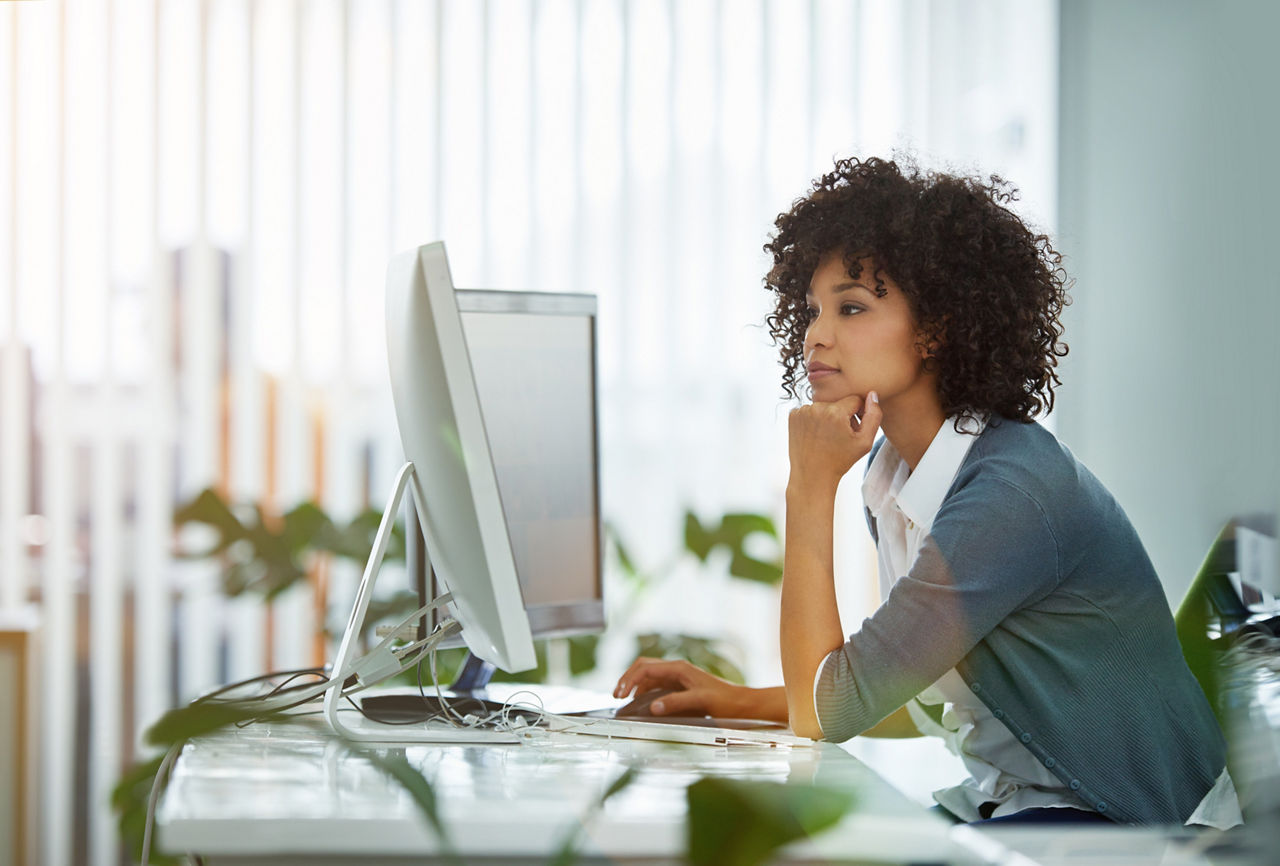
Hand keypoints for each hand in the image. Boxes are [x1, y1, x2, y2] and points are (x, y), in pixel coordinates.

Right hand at [613, 658, 750, 717]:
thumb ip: (676, 702)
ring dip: (636, 687)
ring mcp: (679, 678)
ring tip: (626, 701)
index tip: (620, 695)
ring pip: (649, 677)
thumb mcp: (701, 701)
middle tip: (617, 696)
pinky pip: (658, 686)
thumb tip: (653, 707)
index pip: (645, 668)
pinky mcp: (682, 688)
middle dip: (628, 680)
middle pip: (644, 668)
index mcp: (679, 668)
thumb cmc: (726, 701)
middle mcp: (677, 670)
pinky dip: (646, 693)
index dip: (629, 680)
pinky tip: (643, 704)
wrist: (744, 705)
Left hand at [787, 391, 881, 494]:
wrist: (812, 475)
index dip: (858, 414)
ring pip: (824, 406)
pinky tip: (815, 435)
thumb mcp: (864, 442)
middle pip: (838, 402)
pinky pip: (810, 410)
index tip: (853, 429)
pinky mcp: (793, 415)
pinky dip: (814, 419)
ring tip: (828, 437)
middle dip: (843, 415)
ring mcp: (802, 411)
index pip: (855, 399)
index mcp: (835, 412)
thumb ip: (874, 416)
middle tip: (840, 436)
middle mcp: (817, 407)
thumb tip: (872, 394)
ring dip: (828, 417)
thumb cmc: (840, 460)